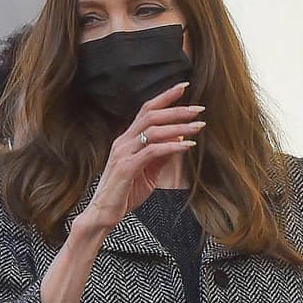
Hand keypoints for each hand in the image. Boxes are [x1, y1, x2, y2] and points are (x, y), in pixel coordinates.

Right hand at [81, 84, 204, 233]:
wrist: (103, 215)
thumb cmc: (124, 194)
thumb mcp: (148, 173)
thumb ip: (161, 156)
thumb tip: (179, 140)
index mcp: (127, 139)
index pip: (146, 110)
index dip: (165, 97)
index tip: (184, 87)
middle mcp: (123, 142)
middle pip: (151, 115)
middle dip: (177, 109)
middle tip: (199, 108)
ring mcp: (123, 153)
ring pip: (153, 131)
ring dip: (178, 126)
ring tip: (198, 126)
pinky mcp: (126, 168)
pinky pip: (151, 151)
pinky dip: (171, 147)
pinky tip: (187, 146)